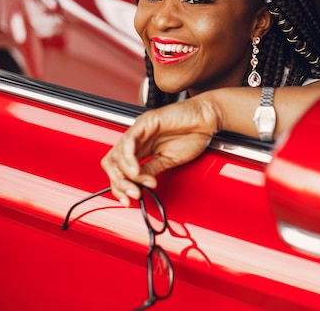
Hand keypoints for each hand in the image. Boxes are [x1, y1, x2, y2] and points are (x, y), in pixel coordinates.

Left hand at [101, 95, 220, 205]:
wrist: (206, 119)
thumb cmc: (192, 135)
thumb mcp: (169, 160)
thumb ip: (151, 169)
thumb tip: (138, 184)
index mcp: (141, 148)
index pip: (118, 169)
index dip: (119, 186)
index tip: (127, 200)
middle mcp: (137, 139)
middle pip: (112, 163)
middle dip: (119, 183)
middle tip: (133, 195)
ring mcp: (139, 130)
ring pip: (117, 154)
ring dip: (126, 174)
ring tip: (139, 185)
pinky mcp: (145, 122)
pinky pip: (129, 141)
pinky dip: (129, 158)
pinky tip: (136, 170)